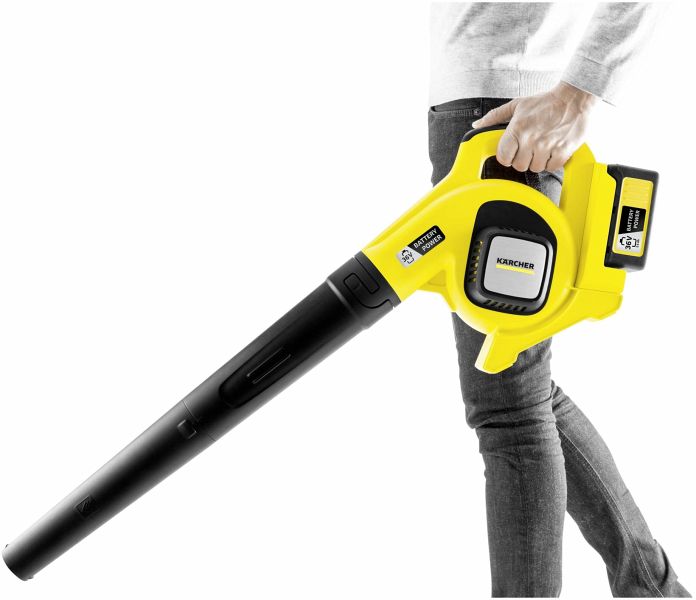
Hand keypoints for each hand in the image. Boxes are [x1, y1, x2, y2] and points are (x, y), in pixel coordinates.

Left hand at [471, 81, 597, 171]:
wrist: (574, 98)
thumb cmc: (545, 102)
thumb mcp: (517, 105)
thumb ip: (494, 116)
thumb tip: (477, 126)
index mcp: (517, 129)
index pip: (503, 157)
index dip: (507, 156)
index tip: (513, 151)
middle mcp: (531, 139)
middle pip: (519, 166)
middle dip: (523, 158)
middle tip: (530, 147)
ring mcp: (547, 146)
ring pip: (535, 168)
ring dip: (538, 160)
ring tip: (543, 146)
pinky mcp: (563, 150)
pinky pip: (552, 167)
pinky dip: (552, 161)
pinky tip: (553, 149)